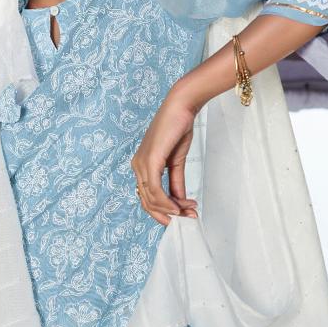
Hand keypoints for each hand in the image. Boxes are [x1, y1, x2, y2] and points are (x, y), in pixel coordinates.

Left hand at [130, 90, 199, 226]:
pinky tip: (179, 207)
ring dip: (172, 210)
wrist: (182, 107)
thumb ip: (176, 183)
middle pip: (147, 202)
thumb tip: (179, 202)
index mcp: (141, 165)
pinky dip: (168, 202)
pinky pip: (156, 190)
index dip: (164, 211)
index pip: (147, 197)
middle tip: (188, 219)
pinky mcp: (150, 161)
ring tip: (190, 212)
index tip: (183, 216)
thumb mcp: (177, 162)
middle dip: (168, 215)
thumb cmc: (178, 129)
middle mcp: (137, 166)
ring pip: (152, 199)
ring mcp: (141, 164)